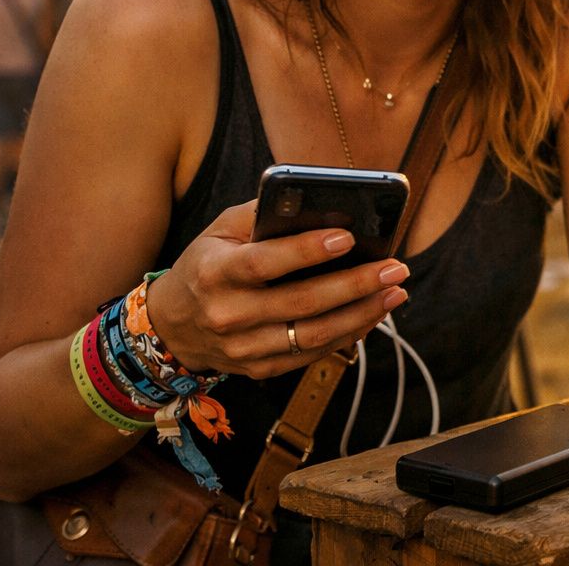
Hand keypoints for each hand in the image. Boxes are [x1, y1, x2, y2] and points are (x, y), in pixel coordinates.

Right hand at [144, 200, 409, 377]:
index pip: (264, 264)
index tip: (348, 237)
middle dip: (355, 284)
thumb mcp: (222, 231)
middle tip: (394, 267)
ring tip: (396, 291)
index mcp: (214, 273)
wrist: (172, 325)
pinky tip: (374, 312)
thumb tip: (317, 202)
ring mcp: (243, 348)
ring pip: (314, 334)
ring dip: (363, 313)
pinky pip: (313, 353)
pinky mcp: (260, 368)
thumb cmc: (208, 264)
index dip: (307, 251)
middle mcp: (227, 314)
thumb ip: (264, 214)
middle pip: (301, 303)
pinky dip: (349, 333)